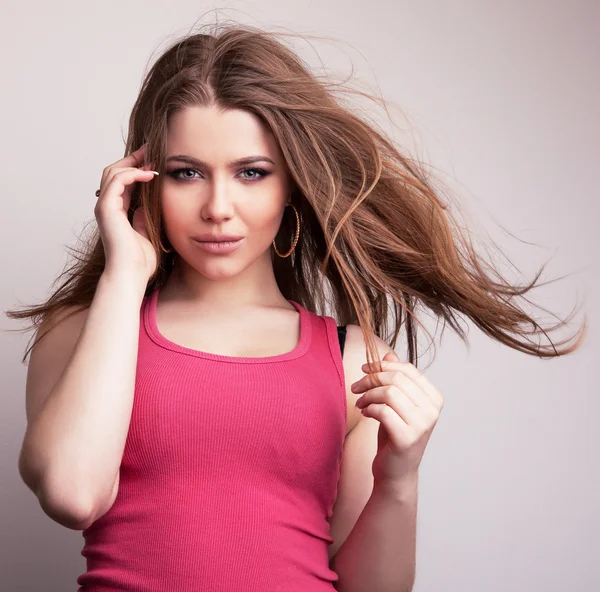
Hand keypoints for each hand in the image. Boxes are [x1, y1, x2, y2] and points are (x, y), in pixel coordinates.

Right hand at [94, 143, 159, 282]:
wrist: (131, 274)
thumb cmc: (140, 261)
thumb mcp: (147, 233)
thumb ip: (145, 218)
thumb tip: (149, 204)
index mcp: (117, 212)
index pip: (123, 182)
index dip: (137, 168)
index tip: (154, 160)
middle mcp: (107, 207)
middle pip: (115, 172)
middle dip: (133, 159)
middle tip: (152, 150)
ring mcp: (104, 207)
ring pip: (113, 172)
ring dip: (133, 163)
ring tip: (152, 158)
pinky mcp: (106, 208)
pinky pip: (116, 182)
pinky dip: (132, 174)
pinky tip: (149, 174)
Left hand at [351, 349, 443, 489]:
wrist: (396, 472)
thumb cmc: (395, 434)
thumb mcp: (396, 404)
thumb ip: (396, 379)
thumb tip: (389, 354)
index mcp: (434, 398)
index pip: (407, 370)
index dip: (383, 365)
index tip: (365, 369)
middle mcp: (432, 410)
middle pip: (396, 379)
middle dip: (371, 379)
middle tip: (356, 387)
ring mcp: (422, 425)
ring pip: (388, 393)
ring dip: (368, 395)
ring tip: (360, 402)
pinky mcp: (407, 438)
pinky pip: (382, 411)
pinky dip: (369, 408)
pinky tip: (365, 413)